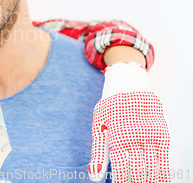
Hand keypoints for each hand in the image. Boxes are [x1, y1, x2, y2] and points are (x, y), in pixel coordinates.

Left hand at [88, 62, 169, 182]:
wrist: (128, 84)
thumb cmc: (110, 108)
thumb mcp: (99, 126)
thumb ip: (98, 153)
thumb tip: (94, 177)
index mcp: (117, 137)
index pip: (121, 169)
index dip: (121, 182)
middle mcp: (135, 137)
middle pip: (138, 170)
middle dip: (135, 182)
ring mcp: (150, 136)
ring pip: (153, 167)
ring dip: (149, 180)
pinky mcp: (162, 133)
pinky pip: (164, 158)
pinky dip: (163, 173)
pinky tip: (161, 181)